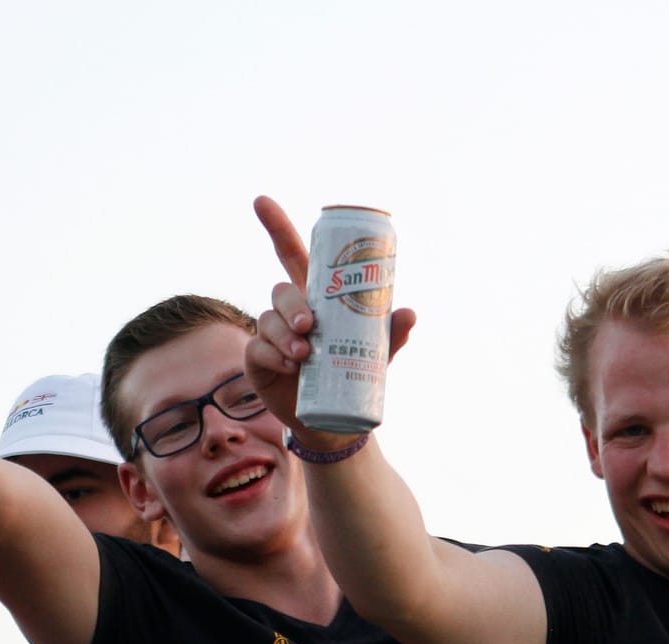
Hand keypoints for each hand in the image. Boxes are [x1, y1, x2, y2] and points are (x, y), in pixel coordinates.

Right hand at [246, 196, 415, 435]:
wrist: (335, 418)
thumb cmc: (353, 371)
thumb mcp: (377, 352)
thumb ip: (391, 333)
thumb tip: (410, 313)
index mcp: (315, 296)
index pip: (291, 252)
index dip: (276, 226)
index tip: (261, 201)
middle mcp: (289, 310)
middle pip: (281, 288)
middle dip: (292, 304)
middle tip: (311, 326)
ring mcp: (270, 333)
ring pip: (268, 319)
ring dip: (285, 334)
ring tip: (304, 354)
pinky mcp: (258, 358)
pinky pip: (258, 348)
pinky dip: (273, 355)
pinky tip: (290, 367)